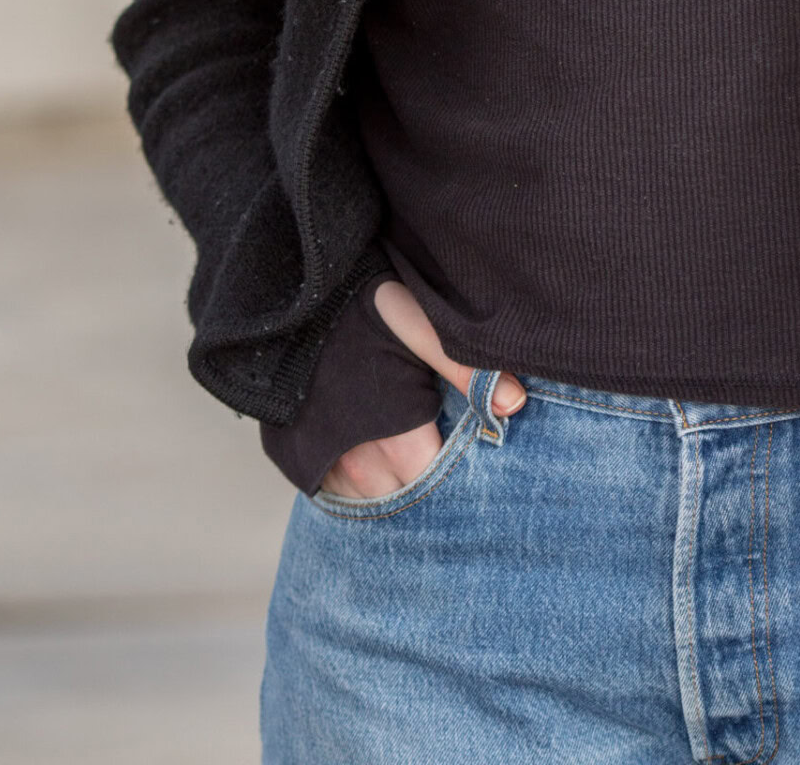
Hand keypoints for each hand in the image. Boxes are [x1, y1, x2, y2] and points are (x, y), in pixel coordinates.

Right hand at [317, 279, 527, 498]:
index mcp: (396, 437)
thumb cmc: (358, 308)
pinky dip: (354, 479)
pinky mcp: (297, 460)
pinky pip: (335, 491)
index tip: (468, 455)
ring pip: (370, 501)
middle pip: (406, 499)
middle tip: (438, 448)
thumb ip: (466, 368)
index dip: (456, 471)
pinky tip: (368, 449)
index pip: (439, 484)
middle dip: (424, 481)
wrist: (285, 298)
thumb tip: (514, 403)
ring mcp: (323, 466)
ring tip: (405, 451)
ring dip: (389, 484)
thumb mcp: (418, 325)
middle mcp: (358, 463)